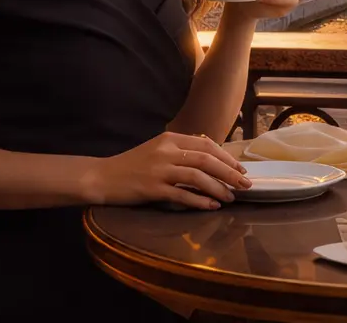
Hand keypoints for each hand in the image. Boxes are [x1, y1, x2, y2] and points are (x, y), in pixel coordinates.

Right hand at [80, 131, 251, 210]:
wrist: (102, 177)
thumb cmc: (132, 165)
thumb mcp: (158, 150)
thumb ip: (181, 151)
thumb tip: (212, 159)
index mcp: (170, 139)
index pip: (207, 145)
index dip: (227, 157)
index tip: (240, 169)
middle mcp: (167, 151)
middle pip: (207, 160)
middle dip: (230, 173)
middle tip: (245, 185)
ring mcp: (159, 170)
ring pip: (198, 177)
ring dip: (218, 188)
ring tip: (231, 197)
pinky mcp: (152, 188)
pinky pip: (182, 195)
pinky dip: (200, 201)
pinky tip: (212, 206)